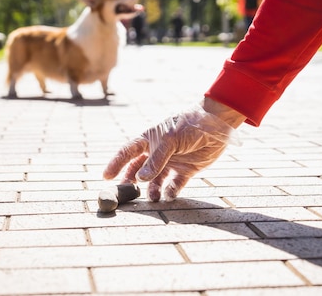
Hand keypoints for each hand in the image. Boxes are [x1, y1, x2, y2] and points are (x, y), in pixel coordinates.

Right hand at [103, 100, 241, 201]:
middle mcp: (158, 152)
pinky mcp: (186, 170)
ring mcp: (171, 162)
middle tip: (126, 194)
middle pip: (139, 170)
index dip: (116, 163)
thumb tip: (140, 179)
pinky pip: (174, 184)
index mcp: (149, 139)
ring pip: (156, 180)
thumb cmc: (189, 125)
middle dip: (131, 182)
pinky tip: (168, 197)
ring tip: (152, 198)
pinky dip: (170, 191)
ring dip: (152, 190)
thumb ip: (155, 160)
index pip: (127, 152)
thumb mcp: (170, 140)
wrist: (216, 124)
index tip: (106, 177)